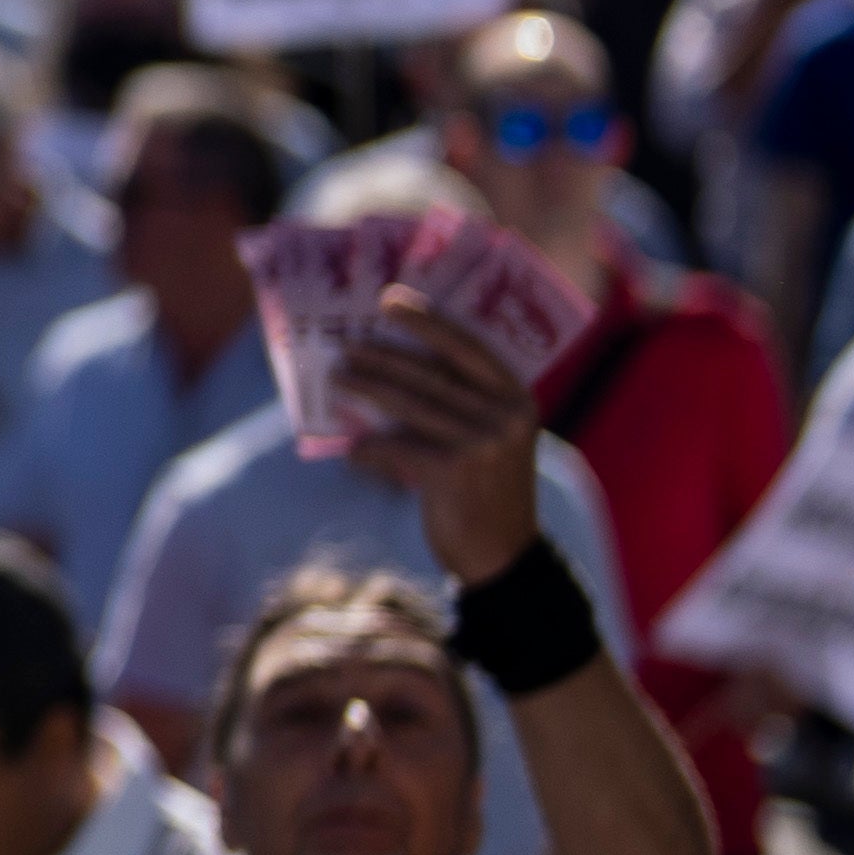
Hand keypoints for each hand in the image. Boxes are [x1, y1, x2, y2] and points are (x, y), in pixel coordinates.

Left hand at [341, 286, 548, 567]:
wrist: (501, 555)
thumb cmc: (483, 490)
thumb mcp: (485, 440)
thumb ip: (455, 405)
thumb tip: (383, 368)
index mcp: (518, 398)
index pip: (468, 346)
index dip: (428, 320)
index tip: (389, 299)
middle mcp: (507, 415)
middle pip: (431, 373)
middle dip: (382, 356)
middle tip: (344, 343)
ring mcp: (484, 442)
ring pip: (410, 404)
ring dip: (366, 389)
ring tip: (335, 378)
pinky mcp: (456, 471)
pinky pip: (396, 446)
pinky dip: (369, 447)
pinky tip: (352, 449)